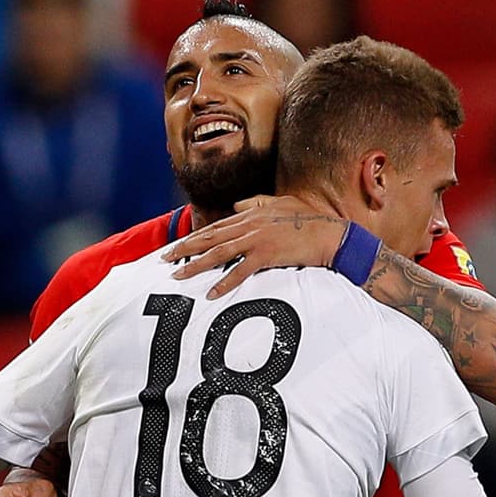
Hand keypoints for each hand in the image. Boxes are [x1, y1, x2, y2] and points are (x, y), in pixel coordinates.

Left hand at [161, 195, 348, 298]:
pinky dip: (225, 282)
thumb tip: (238, 206)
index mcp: (251, 215)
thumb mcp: (281, 203)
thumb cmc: (310, 220)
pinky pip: (240, 271)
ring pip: (218, 253)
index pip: (215, 227)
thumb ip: (257, 203)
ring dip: (196, 265)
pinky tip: (211, 293)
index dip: (194, 236)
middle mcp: (249, 225)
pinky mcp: (267, 255)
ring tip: (179, 275)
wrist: (331, 234)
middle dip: (185, 248)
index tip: (177, 245)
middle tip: (164, 259)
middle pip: (209, 238)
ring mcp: (257, 239)